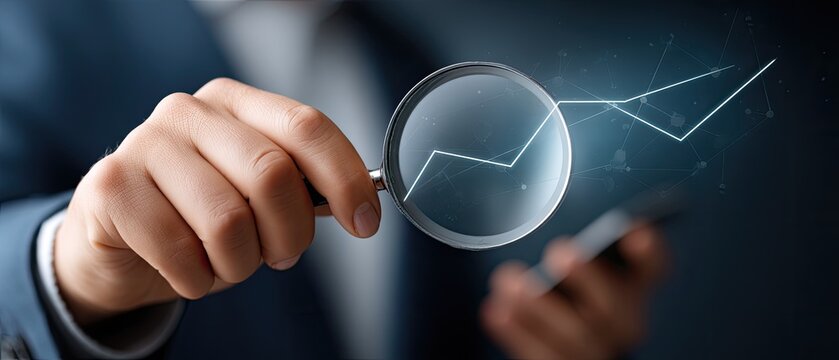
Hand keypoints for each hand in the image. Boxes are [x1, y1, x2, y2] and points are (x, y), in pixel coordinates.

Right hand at [55, 78, 380, 324]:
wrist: (119, 242)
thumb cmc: (200, 217)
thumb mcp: (257, 196)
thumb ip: (300, 188)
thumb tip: (359, 205)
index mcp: (237, 102)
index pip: (307, 127)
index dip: (345, 179)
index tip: (365, 224)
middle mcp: (191, 111)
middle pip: (272, 173)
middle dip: (290, 234)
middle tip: (282, 256)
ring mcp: (146, 142)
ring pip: (227, 219)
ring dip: (240, 263)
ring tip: (229, 264)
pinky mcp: (111, 185)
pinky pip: (180, 250)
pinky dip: (197, 279)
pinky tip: (189, 272)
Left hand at [481, 224, 666, 358]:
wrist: (566, 349)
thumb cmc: (567, 296)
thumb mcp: (579, 270)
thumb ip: (578, 253)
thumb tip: (564, 248)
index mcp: (631, 288)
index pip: (653, 267)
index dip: (649, 251)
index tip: (633, 232)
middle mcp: (621, 324)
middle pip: (615, 310)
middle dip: (589, 280)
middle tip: (563, 254)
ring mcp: (595, 353)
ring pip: (576, 338)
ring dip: (540, 308)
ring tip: (512, 283)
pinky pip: (544, 357)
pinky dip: (517, 333)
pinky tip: (498, 311)